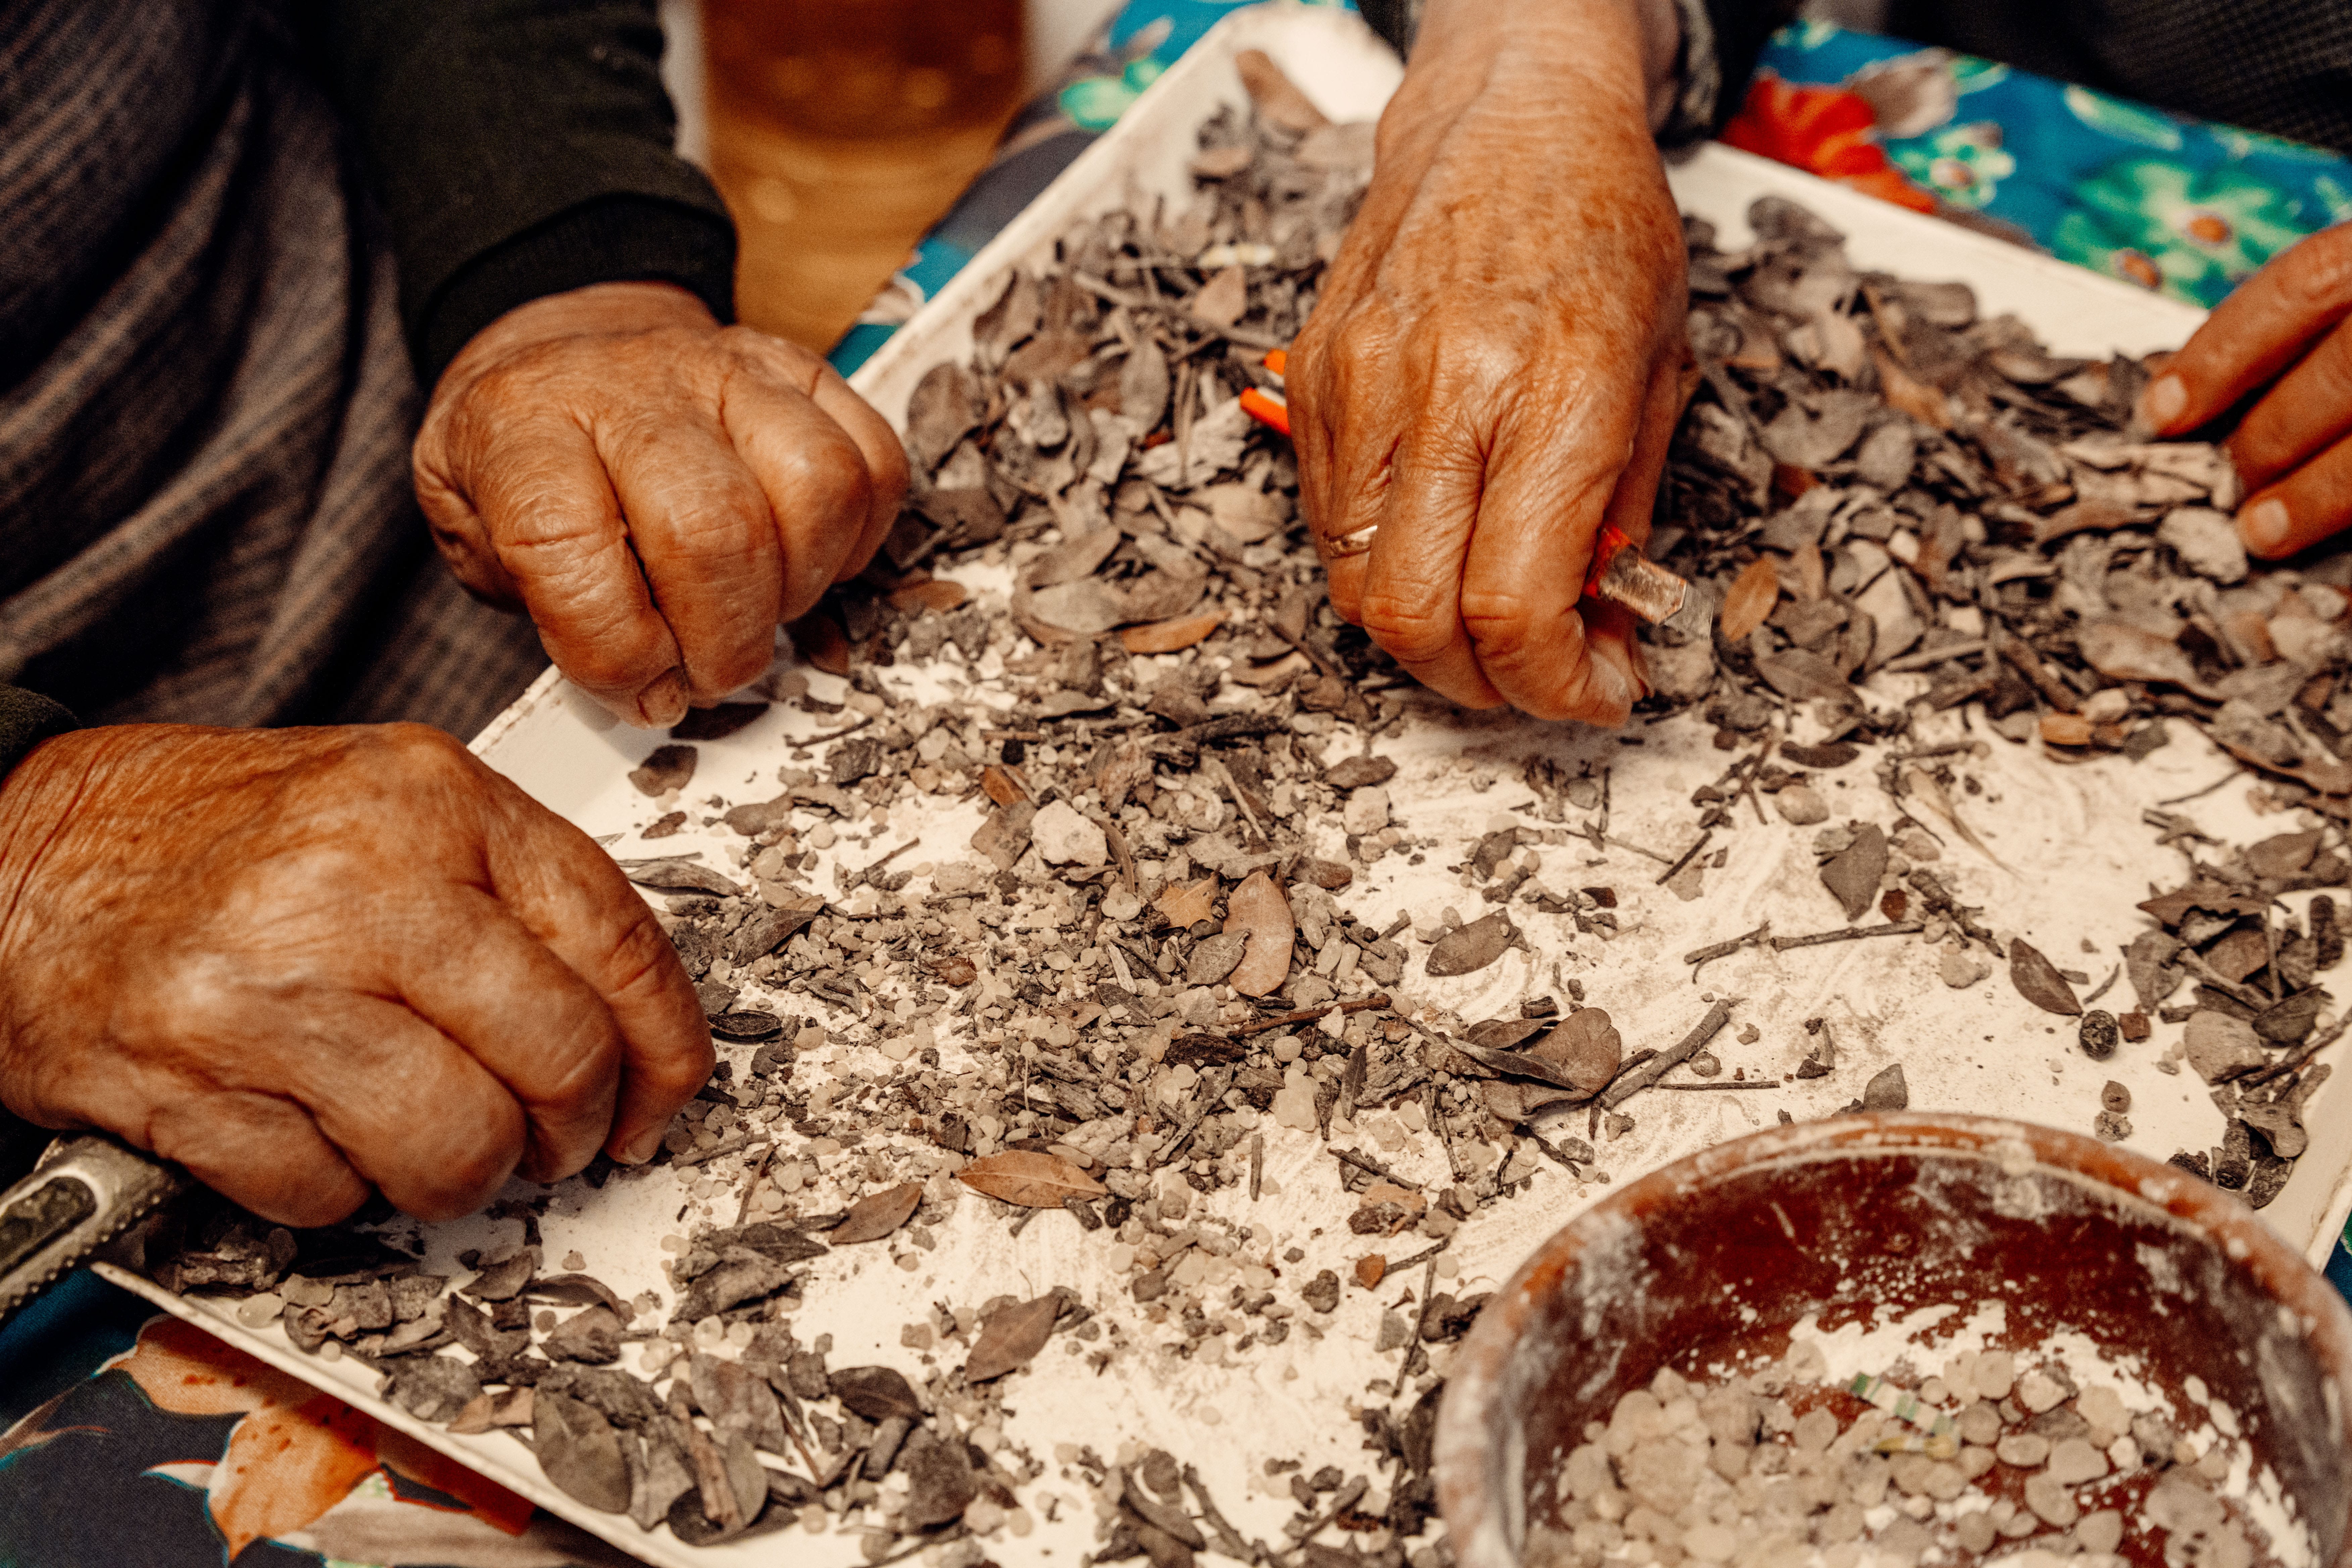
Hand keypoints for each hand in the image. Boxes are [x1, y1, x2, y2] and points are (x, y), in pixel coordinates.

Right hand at [0, 724, 711, 1225]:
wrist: (18, 853)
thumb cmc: (213, 837)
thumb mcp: (394, 808)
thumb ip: (517, 895)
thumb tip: (629, 1020)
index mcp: (432, 803)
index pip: (619, 944)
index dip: (666, 1047)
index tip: (662, 1094)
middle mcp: (359, 886)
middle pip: (558, 1055)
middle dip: (573, 1128)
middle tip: (551, 1137)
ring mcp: (270, 988)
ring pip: (458, 1145)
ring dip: (460, 1175)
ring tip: (427, 1138)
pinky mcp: (190, 1083)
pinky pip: (329, 1193)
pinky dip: (335, 1189)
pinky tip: (312, 1130)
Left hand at [416, 282, 910, 726]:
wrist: (565, 362)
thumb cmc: (526, 468)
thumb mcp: (475, 538)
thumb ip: (544, 615)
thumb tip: (649, 689)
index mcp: (522, 427)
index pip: (563, 544)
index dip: (612, 649)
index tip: (640, 692)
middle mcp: (630, 385)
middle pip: (714, 530)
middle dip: (725, 643)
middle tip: (708, 673)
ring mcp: (725, 370)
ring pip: (816, 488)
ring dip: (799, 588)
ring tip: (759, 614)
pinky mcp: (798, 372)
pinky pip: (873, 462)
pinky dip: (858, 538)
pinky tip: (807, 562)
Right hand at [1289, 0, 1687, 721]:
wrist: (1507, 118)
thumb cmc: (1601, 231)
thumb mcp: (1662, 373)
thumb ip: (1623, 512)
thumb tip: (1598, 625)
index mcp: (1554, 391)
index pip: (1516, 606)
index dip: (1553, 687)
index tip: (1595, 694)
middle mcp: (1446, 392)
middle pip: (1416, 619)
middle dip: (1480, 683)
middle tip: (1534, 675)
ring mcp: (1362, 387)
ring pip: (1355, 589)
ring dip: (1424, 635)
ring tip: (1485, 613)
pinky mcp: (1314, 383)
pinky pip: (1328, 526)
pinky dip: (1381, 565)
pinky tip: (1438, 538)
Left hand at [2138, 222, 2351, 558]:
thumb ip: (2325, 334)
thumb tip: (2206, 405)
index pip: (2307, 286)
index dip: (2222, 353)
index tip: (2162, 412)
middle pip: (2347, 371)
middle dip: (2274, 435)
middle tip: (2228, 487)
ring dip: (2323, 493)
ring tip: (2262, 532)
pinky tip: (2342, 581)